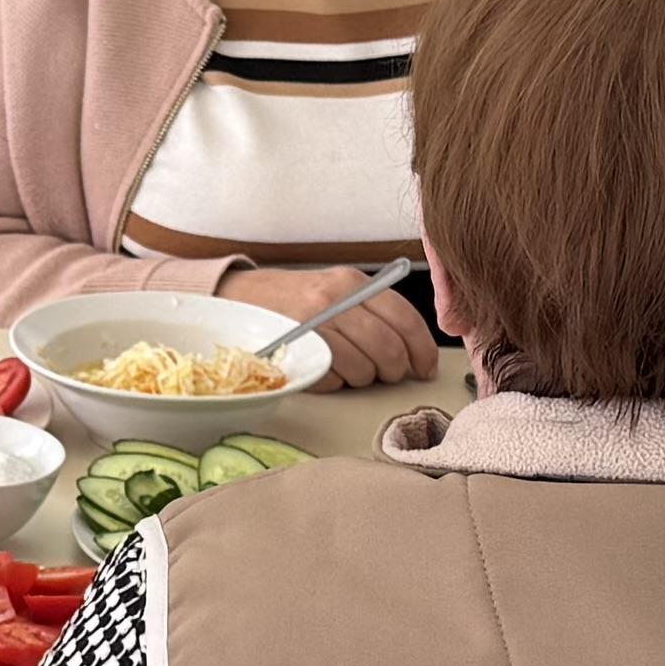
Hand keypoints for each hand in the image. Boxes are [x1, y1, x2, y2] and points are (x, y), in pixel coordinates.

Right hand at [226, 267, 434, 389]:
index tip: (425, 369)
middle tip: (388, 375)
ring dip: (362, 378)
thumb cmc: (295, 301)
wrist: (239, 299)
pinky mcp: (295, 349)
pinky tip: (324, 368)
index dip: (423, 350)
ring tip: (348, 367)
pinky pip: (333, 380)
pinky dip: (334, 383)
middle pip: (389, 349)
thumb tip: (413, 350)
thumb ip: (374, 311)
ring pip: (364, 370)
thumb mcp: (336, 290)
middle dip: (395, 371)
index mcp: (353, 282)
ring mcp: (313, 325)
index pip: (405, 318)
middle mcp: (335, 299)